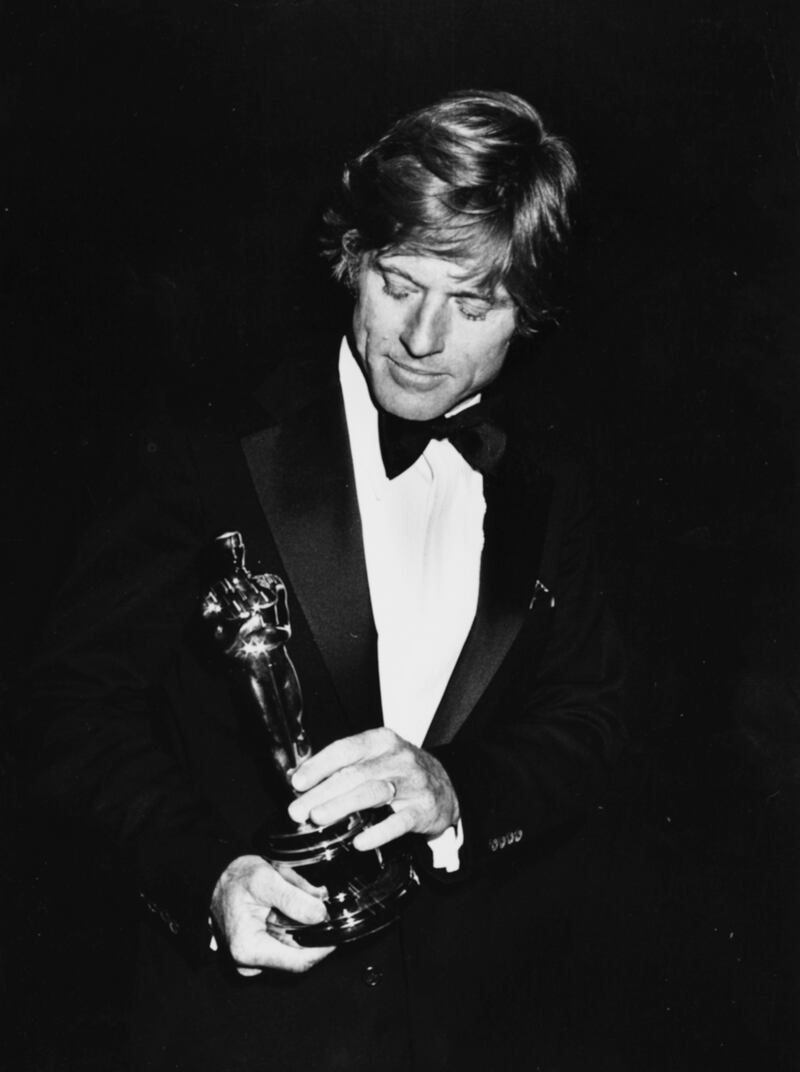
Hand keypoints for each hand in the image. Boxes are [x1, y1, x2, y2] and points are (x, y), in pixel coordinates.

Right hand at [210, 855, 334, 975]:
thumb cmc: (234, 880)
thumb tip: (320, 916)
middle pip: (298, 958)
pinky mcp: (256, 957)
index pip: (299, 962)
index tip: (335, 926)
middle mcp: (249, 964)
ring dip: (302, 931)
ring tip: (295, 902)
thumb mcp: (265, 878)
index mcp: (249, 949)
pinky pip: (283, 949)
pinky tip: (286, 911)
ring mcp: (252, 963)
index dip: (323, 946)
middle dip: (312, 933)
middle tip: (313, 904)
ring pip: (292, 952)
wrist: (213, 882)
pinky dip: (292, 931)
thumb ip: (293, 898)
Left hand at [288, 727, 459, 851]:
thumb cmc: (401, 772)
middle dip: (323, 792)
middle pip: (355, 773)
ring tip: (318, 817)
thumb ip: (345, 765)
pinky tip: (359, 842)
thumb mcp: (377, 758)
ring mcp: (412, 783)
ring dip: (342, 805)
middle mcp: (397, 758)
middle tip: (298, 810)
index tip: (297, 782)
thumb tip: (301, 781)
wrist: (446, 788)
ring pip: (373, 792)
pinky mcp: (423, 809)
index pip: (345, 749)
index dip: (319, 765)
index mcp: (381, 741)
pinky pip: (399, 822)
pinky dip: (378, 832)